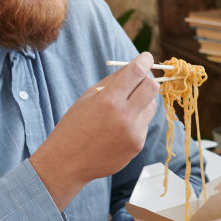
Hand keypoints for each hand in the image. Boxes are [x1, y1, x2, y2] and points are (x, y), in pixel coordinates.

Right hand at [31, 53, 163, 210]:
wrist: (67, 162)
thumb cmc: (74, 126)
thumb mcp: (88, 97)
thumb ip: (113, 81)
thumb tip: (136, 66)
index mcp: (108, 101)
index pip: (136, 72)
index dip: (144, 61)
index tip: (146, 57)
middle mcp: (124, 116)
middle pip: (152, 87)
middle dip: (147, 79)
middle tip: (138, 80)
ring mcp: (133, 133)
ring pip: (152, 106)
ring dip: (143, 100)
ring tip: (124, 106)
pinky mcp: (137, 145)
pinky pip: (145, 123)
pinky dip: (137, 119)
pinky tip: (119, 126)